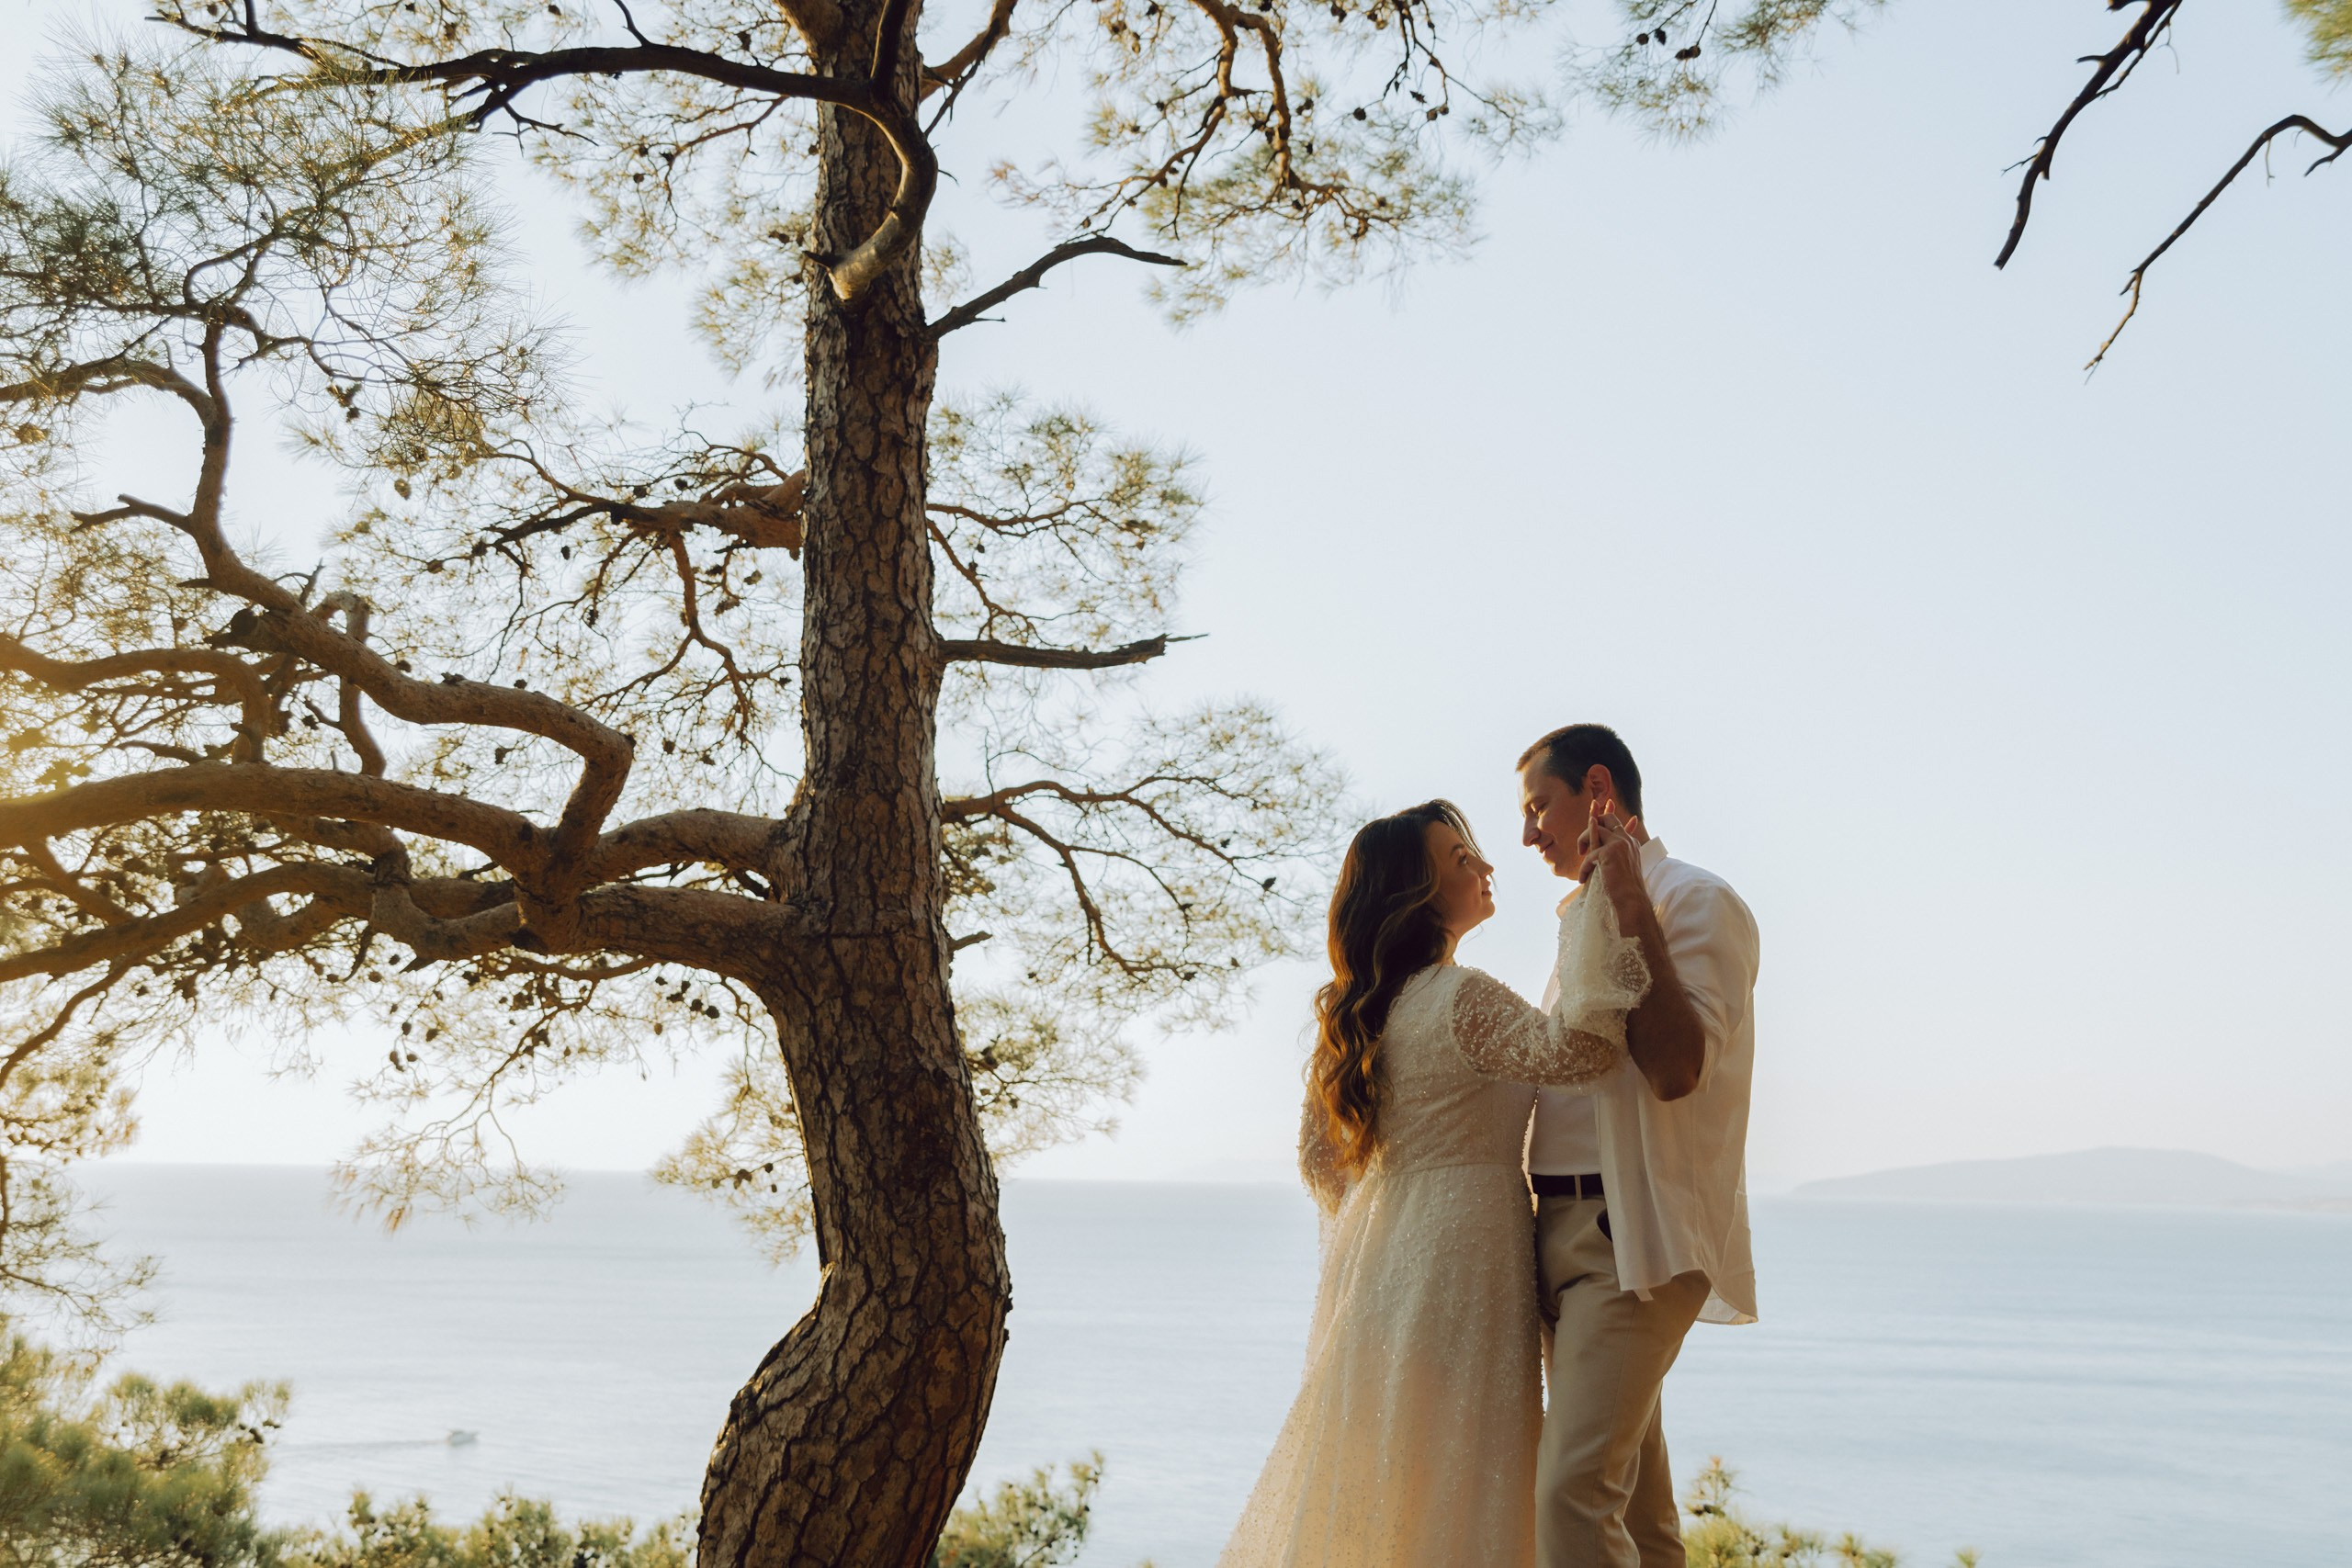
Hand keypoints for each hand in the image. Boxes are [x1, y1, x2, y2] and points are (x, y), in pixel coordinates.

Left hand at [1577, 799, 1646, 913]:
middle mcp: (1625, 840)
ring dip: (1583, 841)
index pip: (1616, 822)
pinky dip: (1583, 868)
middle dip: (1592, 820)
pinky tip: (1582, 880)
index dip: (1605, 814)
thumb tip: (1597, 856)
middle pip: (1606, 818)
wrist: (1631, 900)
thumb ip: (1610, 856)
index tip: (1596, 806)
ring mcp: (1618, 844)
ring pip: (1594, 829)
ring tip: (1580, 855)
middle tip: (1583, 839)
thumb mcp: (1618, 868)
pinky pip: (1588, 855)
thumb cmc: (1624, 890)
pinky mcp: (1608, 853)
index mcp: (1629, 842)